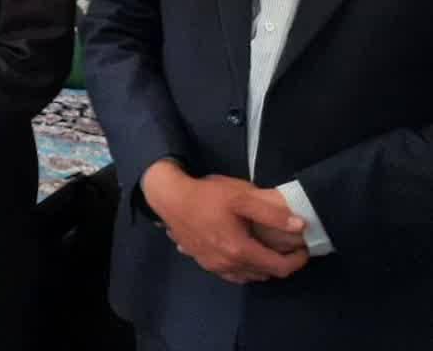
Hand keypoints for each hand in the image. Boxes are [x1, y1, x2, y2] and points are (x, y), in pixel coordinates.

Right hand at [141, 161, 308, 283]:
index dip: (297, 261)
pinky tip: (239, 252)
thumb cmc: (206, 195)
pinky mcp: (202, 261)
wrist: (168, 197)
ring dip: (260, 266)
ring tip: (264, 248)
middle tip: (285, 246)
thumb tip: (300, 227)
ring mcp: (213, 266)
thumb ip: (271, 213)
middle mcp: (228, 265)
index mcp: (240, 251)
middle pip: (264, 274)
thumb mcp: (241, 197)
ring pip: (247, 276)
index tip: (304, 249)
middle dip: (279, 263)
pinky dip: (242, 267)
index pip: (279, 268)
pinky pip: (230, 273)